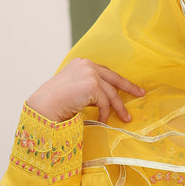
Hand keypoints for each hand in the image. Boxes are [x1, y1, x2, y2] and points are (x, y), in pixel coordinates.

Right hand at [25, 58, 144, 122]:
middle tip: (140, 94)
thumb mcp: (72, 89)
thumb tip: (104, 99)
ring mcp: (90, 73)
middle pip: (113, 78)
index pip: (105, 72)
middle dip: (129, 87)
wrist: (43, 107)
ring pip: (111, 93)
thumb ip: (88, 88)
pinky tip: (103, 121)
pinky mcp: (92, 84)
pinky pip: (105, 102)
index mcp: (81, 63)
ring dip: (118, 108)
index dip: (117, 81)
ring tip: (125, 118)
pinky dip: (105, 113)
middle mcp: (87, 65)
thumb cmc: (54, 103)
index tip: (129, 87)